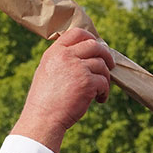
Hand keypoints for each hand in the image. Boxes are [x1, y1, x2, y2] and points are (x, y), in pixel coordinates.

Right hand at [12, 28, 113, 152]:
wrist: (43, 119)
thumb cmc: (45, 101)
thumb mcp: (47, 72)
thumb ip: (62, 60)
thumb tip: (85, 54)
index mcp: (54, 52)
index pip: (76, 33)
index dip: (90, 38)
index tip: (97, 46)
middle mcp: (65, 57)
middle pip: (94, 45)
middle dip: (106, 55)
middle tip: (110, 66)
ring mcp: (77, 68)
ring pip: (102, 65)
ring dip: (105, 78)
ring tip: (99, 91)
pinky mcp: (87, 82)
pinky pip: (104, 82)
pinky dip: (104, 92)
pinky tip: (98, 100)